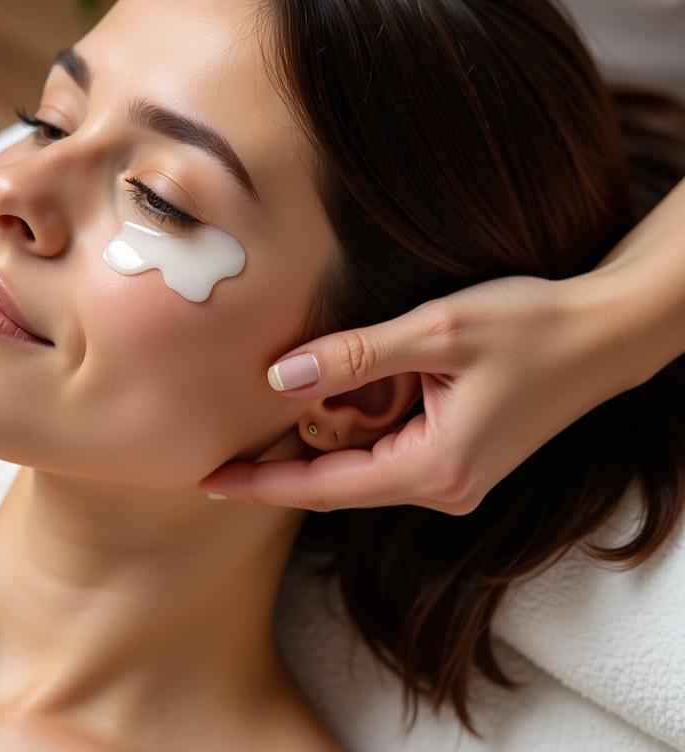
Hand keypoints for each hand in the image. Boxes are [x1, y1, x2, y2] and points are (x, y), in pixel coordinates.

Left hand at [198, 271, 635, 512]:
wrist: (605, 334)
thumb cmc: (531, 326)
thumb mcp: (436, 332)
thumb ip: (354, 356)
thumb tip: (279, 378)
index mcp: (434, 468)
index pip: (324, 488)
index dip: (262, 484)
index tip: (209, 480)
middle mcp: (443, 487)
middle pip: (337, 488)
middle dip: (276, 473)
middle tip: (214, 458)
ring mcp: (454, 477)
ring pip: (361, 473)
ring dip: (310, 455)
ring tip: (250, 440)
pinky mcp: (461, 457)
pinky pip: (386, 458)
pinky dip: (346, 441)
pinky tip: (315, 420)